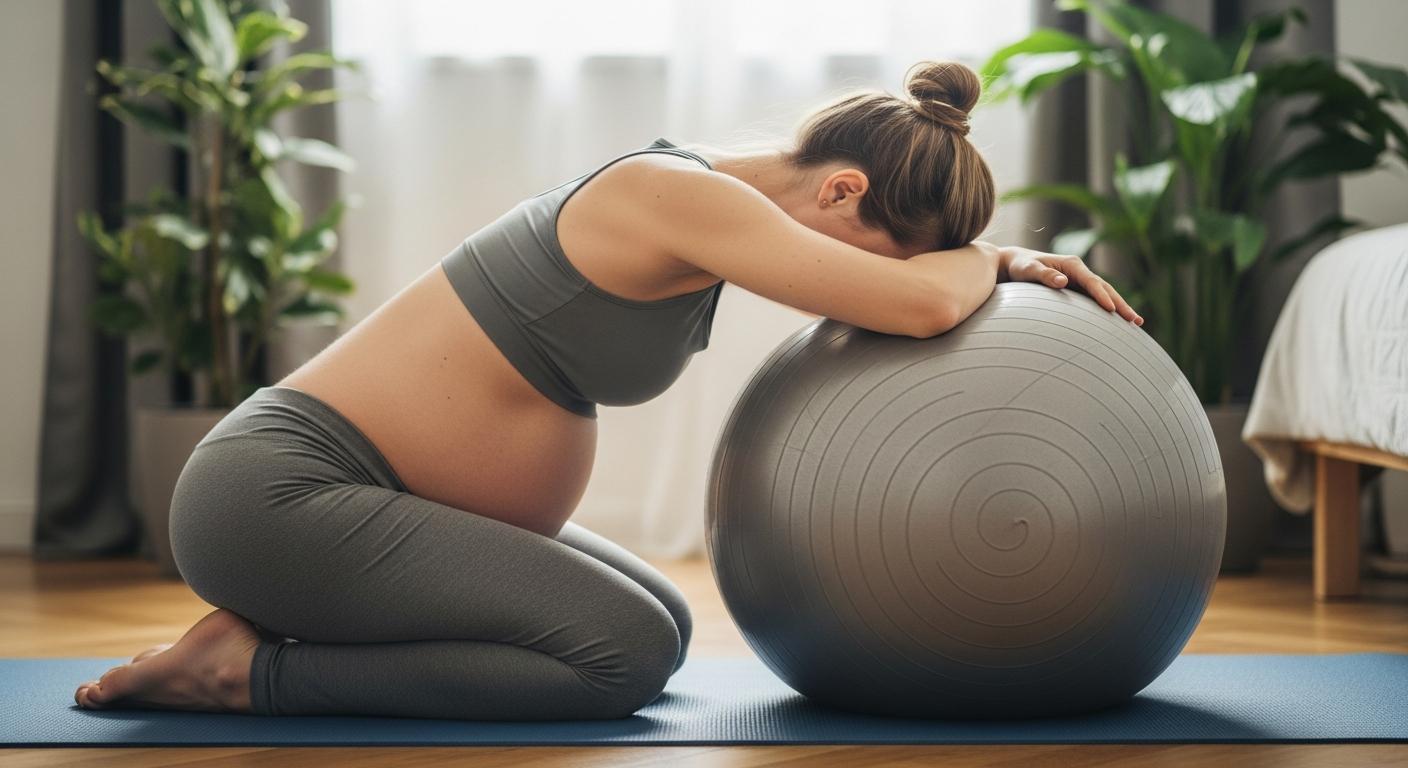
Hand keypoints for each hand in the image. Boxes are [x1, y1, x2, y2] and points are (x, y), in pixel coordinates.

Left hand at [999, 246, 1142, 325]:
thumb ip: (1043, 275)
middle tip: (1135, 320)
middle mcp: (1079, 271)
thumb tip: (1063, 282)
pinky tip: (1117, 323)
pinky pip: (1095, 300)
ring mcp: (1080, 280)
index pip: (1091, 282)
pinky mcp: (1077, 289)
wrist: (1014, 264)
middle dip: (1121, 304)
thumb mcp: (1028, 270)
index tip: (1112, 309)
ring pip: (1104, 294)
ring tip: (1136, 323)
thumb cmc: (1020, 266)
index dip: (1102, 295)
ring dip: (1120, 308)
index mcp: (1071, 265)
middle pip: (1105, 288)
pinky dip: (1108, 309)